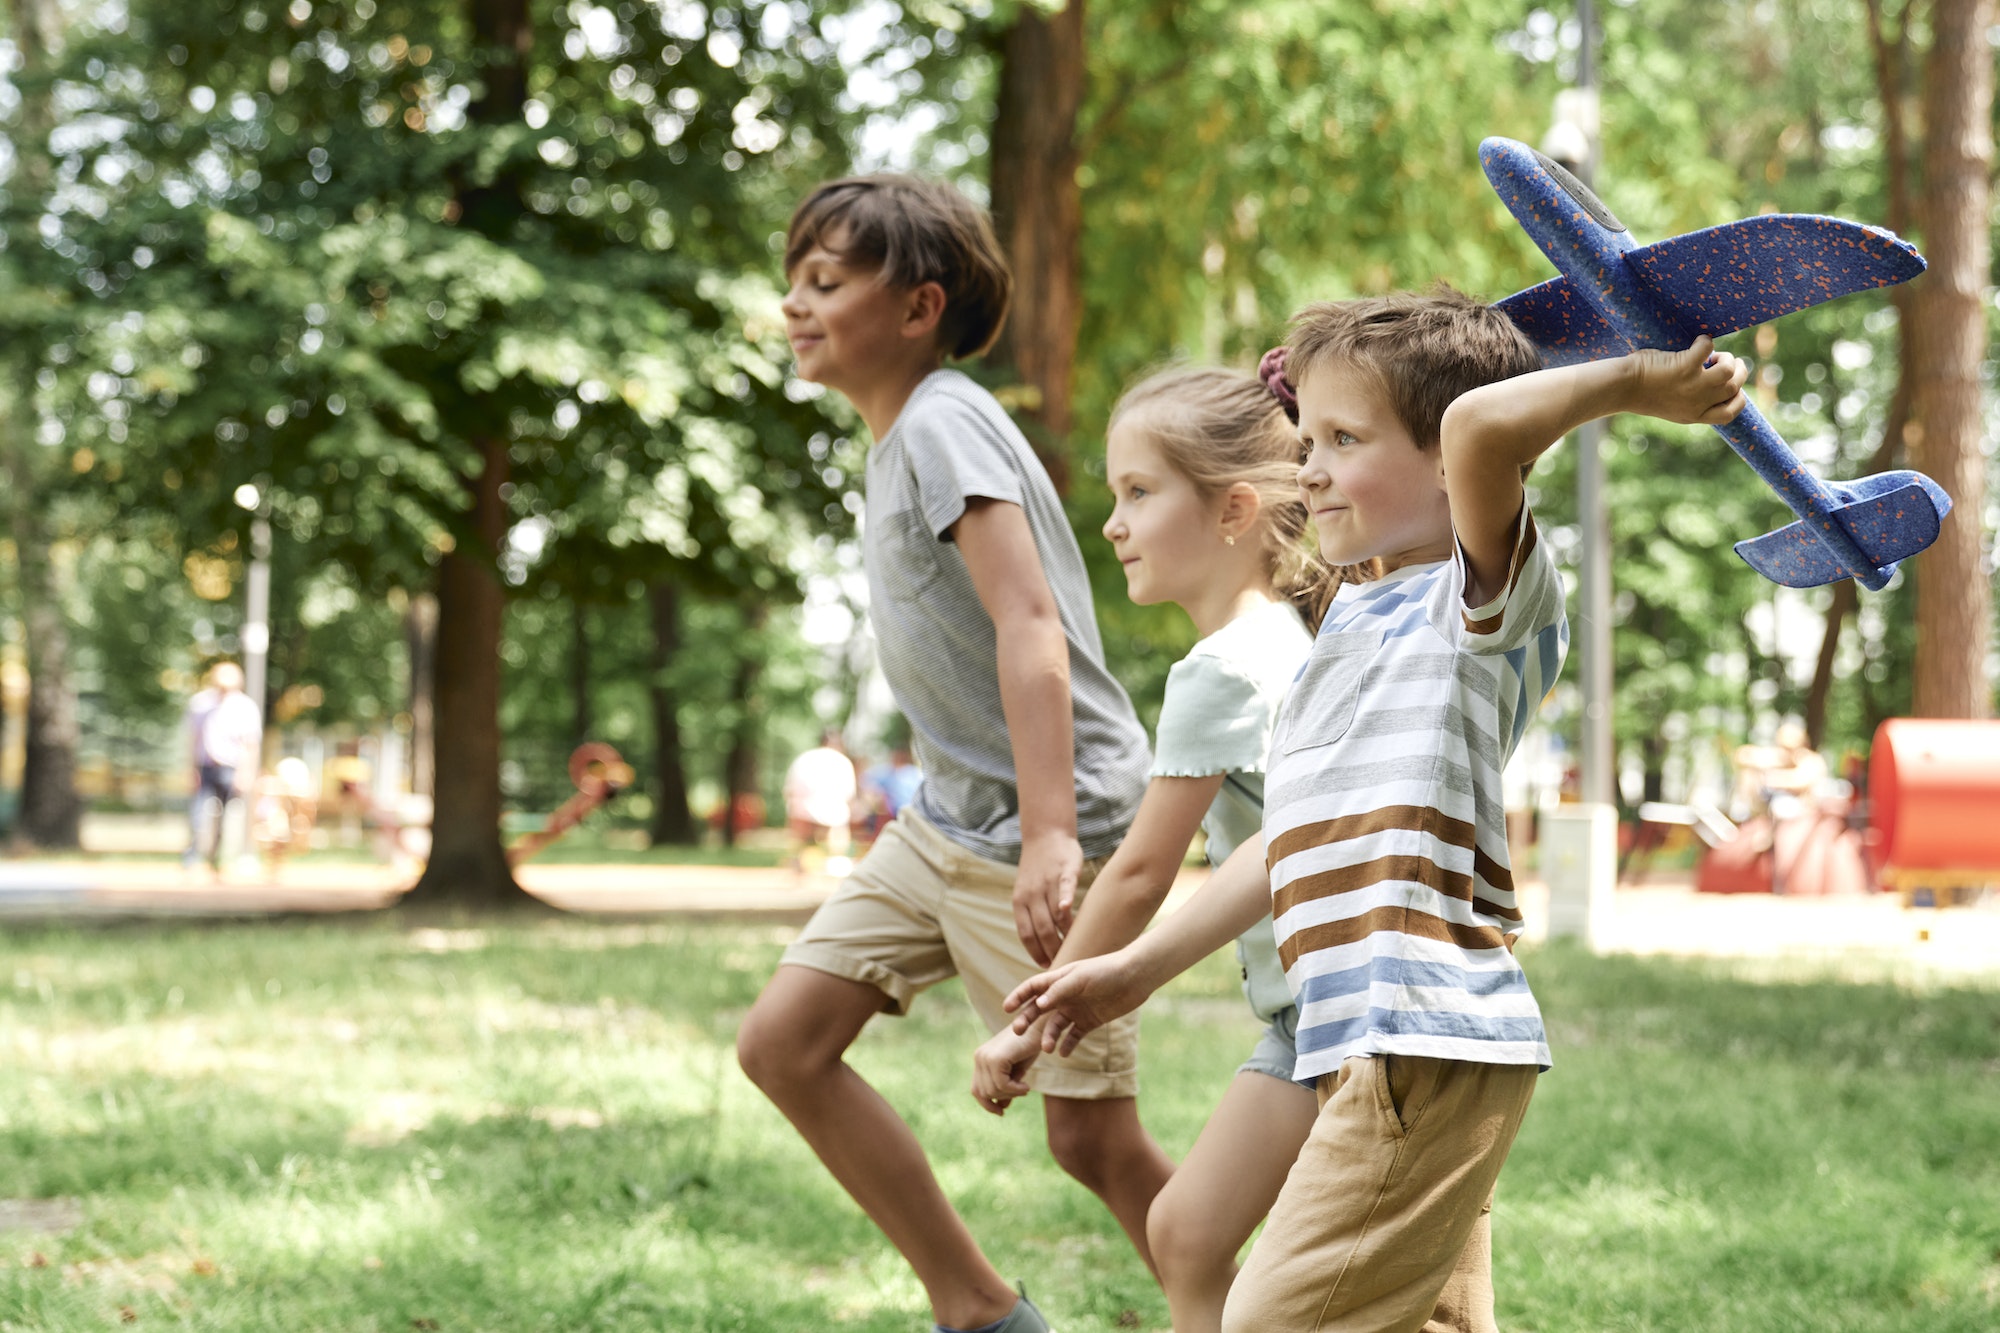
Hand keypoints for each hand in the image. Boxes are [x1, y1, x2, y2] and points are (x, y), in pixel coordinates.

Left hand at [970, 1024, 1044, 1115]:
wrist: (1041, 1026)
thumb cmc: (1030, 1046)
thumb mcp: (1016, 1071)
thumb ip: (1006, 1087)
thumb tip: (1000, 1108)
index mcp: (981, 1058)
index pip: (976, 1089)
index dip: (987, 1105)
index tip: (1001, 1112)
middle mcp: (979, 1057)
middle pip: (983, 1093)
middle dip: (1003, 1098)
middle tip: (1021, 1091)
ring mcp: (985, 1057)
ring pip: (992, 1091)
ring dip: (1011, 1095)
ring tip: (1024, 1087)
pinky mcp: (996, 1058)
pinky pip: (1002, 1085)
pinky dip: (1015, 1090)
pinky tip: (1026, 1086)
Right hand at [1002, 948, 1147, 1058]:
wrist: (1135, 978)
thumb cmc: (1106, 971)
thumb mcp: (1080, 978)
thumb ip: (1058, 991)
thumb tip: (1037, 1006)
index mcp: (1059, 979)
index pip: (1033, 988)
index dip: (1019, 996)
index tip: (1006, 1008)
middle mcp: (1064, 996)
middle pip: (1039, 1010)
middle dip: (1027, 1020)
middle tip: (1017, 1032)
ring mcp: (1076, 1009)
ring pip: (1055, 1027)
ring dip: (1048, 1037)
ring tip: (1047, 1048)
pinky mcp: (1089, 1022)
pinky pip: (1073, 1037)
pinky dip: (1067, 1045)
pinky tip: (1063, 1053)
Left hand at [1012, 831, 1081, 965]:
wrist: (1045, 836)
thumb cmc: (1039, 870)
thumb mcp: (1028, 893)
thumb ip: (1034, 915)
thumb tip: (1044, 945)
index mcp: (1020, 902)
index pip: (1026, 934)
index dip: (1036, 953)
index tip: (1047, 967)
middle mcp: (1031, 894)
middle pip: (1042, 929)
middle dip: (1053, 950)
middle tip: (1064, 964)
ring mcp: (1047, 882)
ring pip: (1055, 914)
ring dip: (1065, 934)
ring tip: (1076, 948)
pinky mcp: (1064, 870)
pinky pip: (1064, 888)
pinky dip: (1065, 900)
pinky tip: (1068, 912)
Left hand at [1626, 336, 1749, 424]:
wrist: (1621, 388)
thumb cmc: (1641, 392)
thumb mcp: (1671, 405)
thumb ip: (1690, 400)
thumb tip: (1708, 376)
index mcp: (1693, 416)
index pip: (1729, 414)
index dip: (1738, 399)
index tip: (1733, 388)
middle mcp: (1697, 404)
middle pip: (1734, 389)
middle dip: (1737, 373)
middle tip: (1724, 362)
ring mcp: (1693, 386)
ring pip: (1729, 372)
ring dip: (1727, 359)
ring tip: (1715, 355)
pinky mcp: (1685, 367)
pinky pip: (1708, 349)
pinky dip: (1705, 342)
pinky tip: (1698, 342)